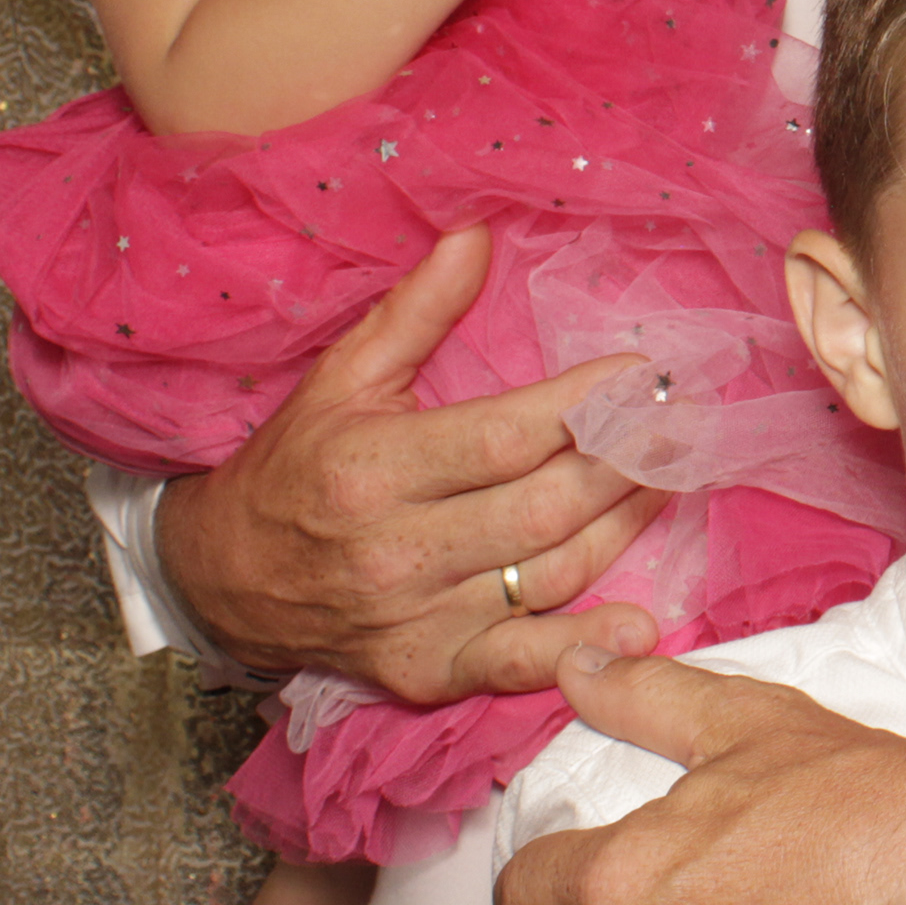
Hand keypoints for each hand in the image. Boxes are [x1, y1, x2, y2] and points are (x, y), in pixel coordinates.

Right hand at [155, 228, 669, 700]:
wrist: (222, 581)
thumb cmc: (295, 466)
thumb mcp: (341, 378)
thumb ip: (416, 311)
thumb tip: (476, 232)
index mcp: (375, 468)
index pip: (506, 436)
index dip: (585, 406)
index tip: (642, 375)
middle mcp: (398, 550)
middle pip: (544, 506)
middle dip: (626, 462)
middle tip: (683, 425)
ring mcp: (417, 619)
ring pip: (551, 573)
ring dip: (627, 526)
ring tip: (674, 477)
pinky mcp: (428, 672)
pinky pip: (518, 663)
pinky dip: (583, 647)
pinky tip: (639, 623)